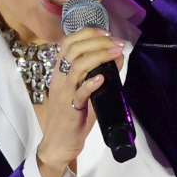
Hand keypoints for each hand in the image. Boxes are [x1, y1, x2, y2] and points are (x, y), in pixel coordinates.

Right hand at [33, 26, 122, 176]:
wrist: (59, 143)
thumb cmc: (72, 117)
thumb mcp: (83, 91)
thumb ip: (97, 74)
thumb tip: (117, 57)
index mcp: (60, 72)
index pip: (68, 43)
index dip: (87, 33)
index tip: (106, 34)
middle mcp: (60, 78)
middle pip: (74, 49)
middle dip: (97, 41)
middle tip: (116, 44)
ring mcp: (64, 93)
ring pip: (77, 66)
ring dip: (99, 56)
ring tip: (116, 54)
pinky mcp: (70, 108)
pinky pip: (80, 93)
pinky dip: (91, 83)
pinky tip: (103, 78)